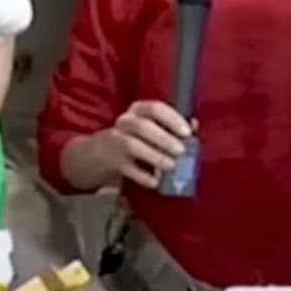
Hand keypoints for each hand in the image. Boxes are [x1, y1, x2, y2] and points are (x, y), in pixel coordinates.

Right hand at [68, 100, 194, 191]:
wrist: (96, 155)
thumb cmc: (132, 138)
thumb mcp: (149, 127)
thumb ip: (171, 126)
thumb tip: (195, 126)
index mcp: (137, 110)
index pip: (155, 108)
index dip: (172, 119)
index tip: (187, 132)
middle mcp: (124, 122)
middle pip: (143, 126)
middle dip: (164, 139)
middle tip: (181, 151)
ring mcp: (115, 141)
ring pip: (133, 145)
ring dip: (154, 156)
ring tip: (171, 166)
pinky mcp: (111, 162)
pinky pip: (128, 169)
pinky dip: (143, 176)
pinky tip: (155, 182)